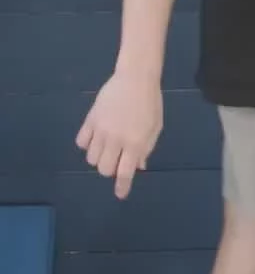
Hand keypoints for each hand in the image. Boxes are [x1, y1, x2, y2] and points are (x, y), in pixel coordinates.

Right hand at [76, 70, 163, 199]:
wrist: (136, 78)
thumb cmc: (151, 103)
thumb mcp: (155, 127)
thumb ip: (146, 148)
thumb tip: (139, 167)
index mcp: (135, 143)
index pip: (125, 172)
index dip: (122, 187)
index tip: (120, 195)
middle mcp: (116, 140)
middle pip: (103, 169)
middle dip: (109, 170)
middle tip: (116, 160)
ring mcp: (101, 130)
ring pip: (90, 158)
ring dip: (98, 158)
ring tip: (106, 147)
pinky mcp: (90, 119)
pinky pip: (80, 141)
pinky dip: (86, 144)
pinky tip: (94, 138)